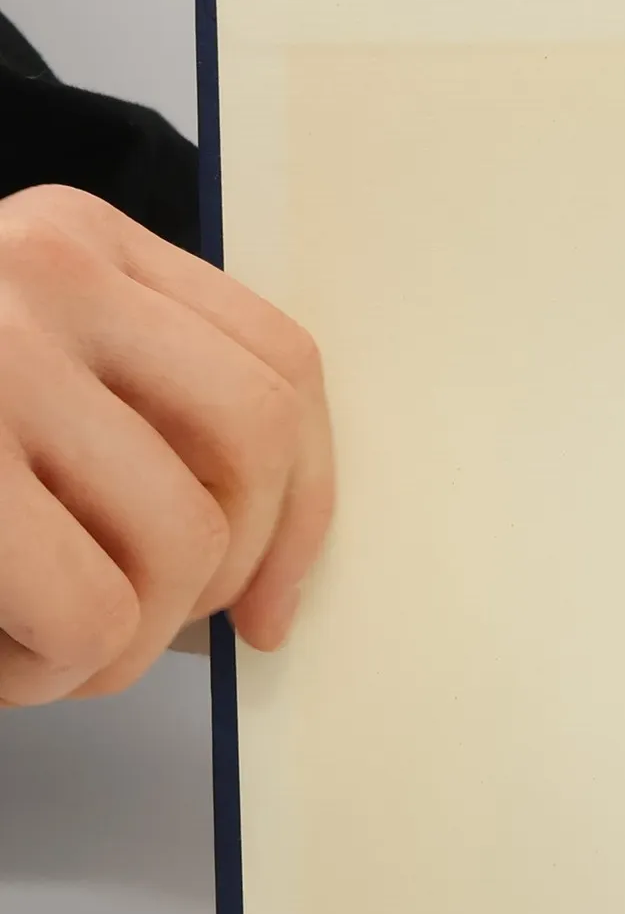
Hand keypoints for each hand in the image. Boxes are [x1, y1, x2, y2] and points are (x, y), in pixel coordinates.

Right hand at [0, 185, 332, 703]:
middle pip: (250, 453)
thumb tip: (270, 572)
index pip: (281, 369)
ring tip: (32, 644)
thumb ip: (129, 420)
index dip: (306, 507)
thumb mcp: (16, 378)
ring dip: (122, 643)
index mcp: (79, 241)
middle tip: (135, 632)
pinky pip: (89, 614)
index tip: (273, 602)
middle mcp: (41, 270)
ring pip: (181, 547)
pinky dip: (53, 672)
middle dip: (217, 578)